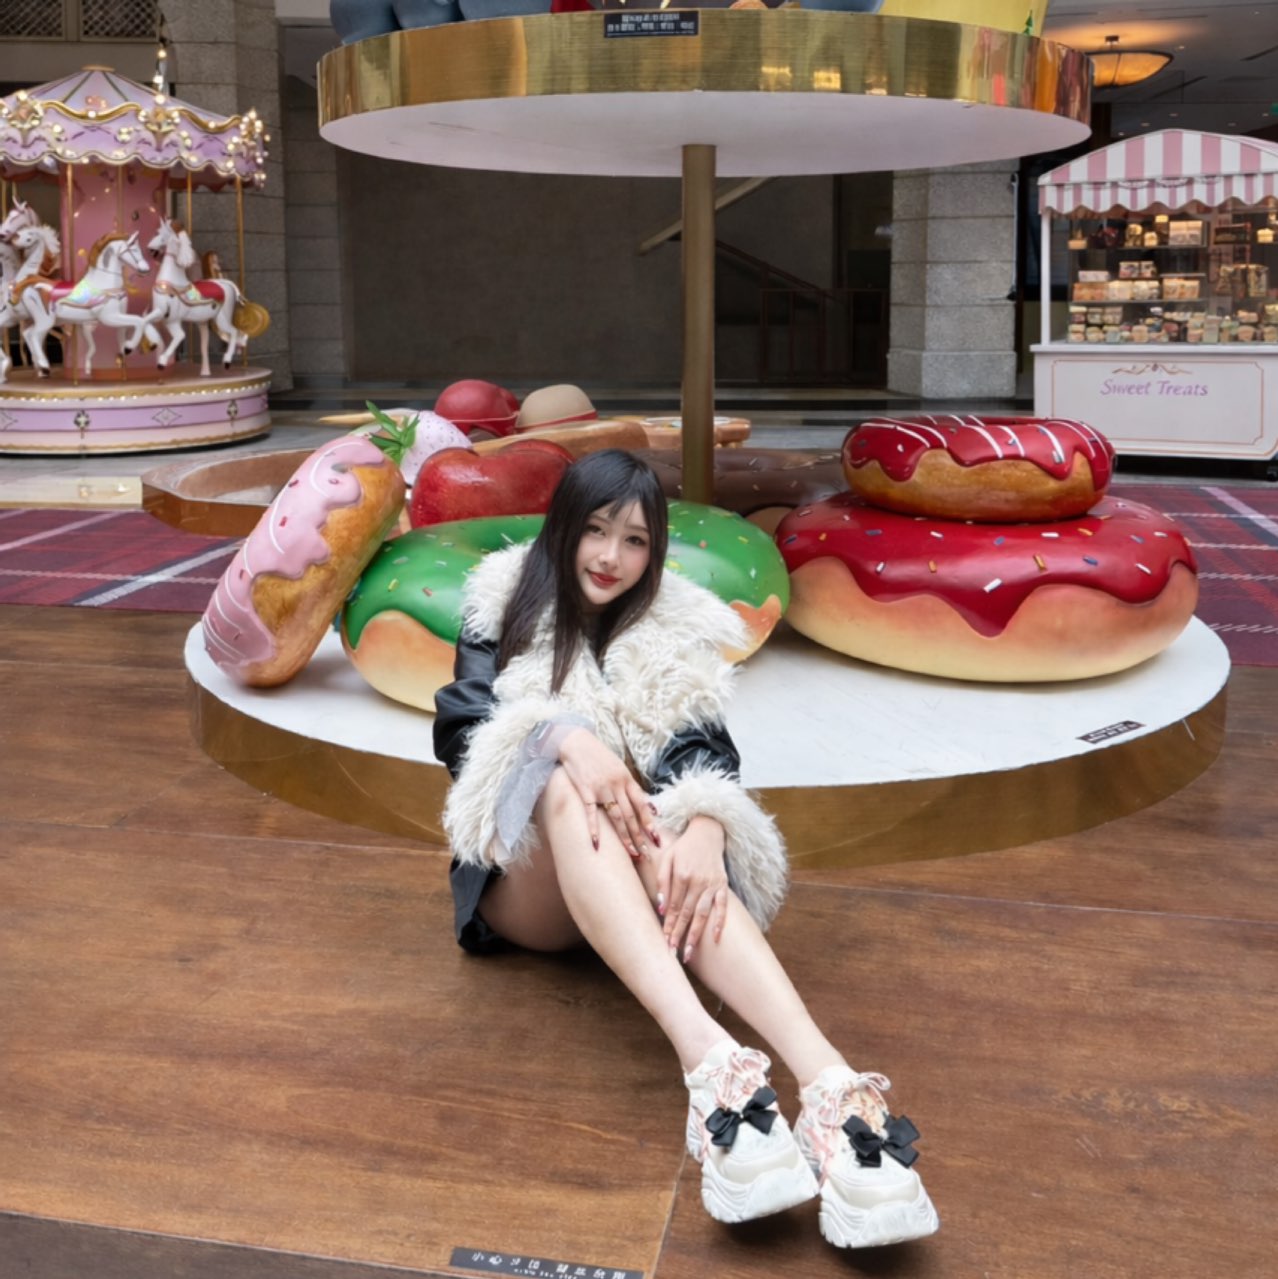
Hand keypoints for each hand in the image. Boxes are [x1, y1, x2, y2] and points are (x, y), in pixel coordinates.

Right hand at [557, 728, 659, 858]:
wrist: (577, 743)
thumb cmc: (599, 757)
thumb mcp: (619, 768)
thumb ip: (631, 787)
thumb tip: (650, 805)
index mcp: (627, 779)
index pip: (642, 804)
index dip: (649, 822)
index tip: (656, 838)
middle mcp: (617, 785)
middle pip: (631, 815)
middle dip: (639, 836)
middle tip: (646, 853)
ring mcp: (601, 789)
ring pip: (616, 817)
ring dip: (624, 837)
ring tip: (631, 853)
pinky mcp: (585, 791)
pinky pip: (592, 814)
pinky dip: (594, 830)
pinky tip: (597, 844)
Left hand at [657, 816, 727, 962]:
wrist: (707, 832)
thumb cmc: (683, 847)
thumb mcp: (667, 858)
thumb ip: (662, 881)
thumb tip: (661, 908)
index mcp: (682, 875)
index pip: (673, 907)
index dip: (669, 926)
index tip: (664, 942)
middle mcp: (698, 881)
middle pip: (686, 914)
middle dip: (679, 935)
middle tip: (674, 954)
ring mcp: (712, 884)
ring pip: (703, 914)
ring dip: (696, 934)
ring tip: (689, 952)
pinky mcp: (723, 884)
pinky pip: (723, 906)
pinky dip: (720, 921)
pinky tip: (717, 937)